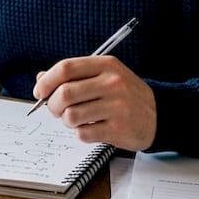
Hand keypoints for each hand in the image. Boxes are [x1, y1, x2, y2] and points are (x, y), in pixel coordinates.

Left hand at [31, 55, 156, 150]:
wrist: (159, 115)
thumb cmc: (125, 95)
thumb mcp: (104, 76)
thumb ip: (74, 76)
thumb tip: (41, 79)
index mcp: (106, 65)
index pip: (66, 68)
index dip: (46, 81)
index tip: (39, 92)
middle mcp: (112, 83)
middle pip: (65, 93)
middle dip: (53, 105)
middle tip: (57, 110)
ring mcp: (117, 106)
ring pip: (71, 116)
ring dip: (67, 121)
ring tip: (78, 119)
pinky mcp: (118, 129)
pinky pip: (83, 133)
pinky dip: (81, 133)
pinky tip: (92, 128)